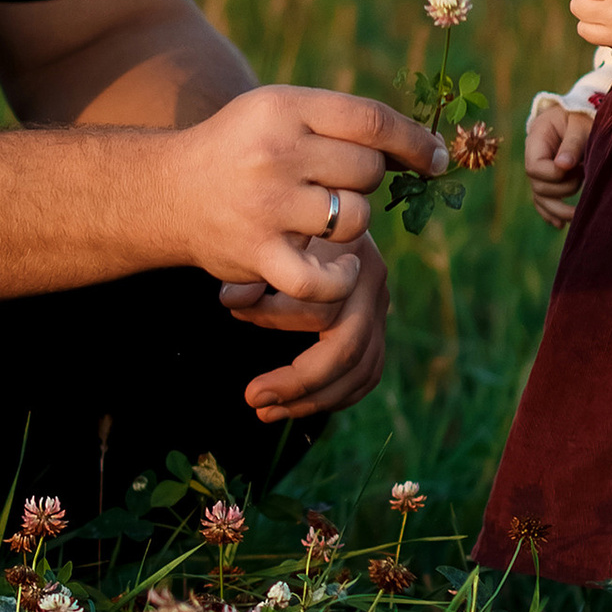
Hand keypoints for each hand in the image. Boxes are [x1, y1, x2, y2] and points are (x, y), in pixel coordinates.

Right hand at [169, 85, 438, 427]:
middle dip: (364, 181)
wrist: (168, 191)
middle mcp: (276, 152)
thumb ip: (342, 121)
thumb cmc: (242, 147)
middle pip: (368, 171)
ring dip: (350, 225)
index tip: (434, 158)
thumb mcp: (280, 111)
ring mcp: (267, 206)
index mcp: (285, 107)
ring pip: (355, 220)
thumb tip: (422, 147)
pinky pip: (324, 278)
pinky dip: (340, 277)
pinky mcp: (259, 254)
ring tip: (320, 219)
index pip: (372, 120)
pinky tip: (338, 267)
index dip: (414, 141)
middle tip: (334, 185)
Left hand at [219, 232, 393, 421]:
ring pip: (362, 370)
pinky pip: (367, 372)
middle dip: (299, 382)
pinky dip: (336, 395)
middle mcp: (372, 282)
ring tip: (268, 410)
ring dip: (315, 398)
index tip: (232, 313)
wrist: (308, 201)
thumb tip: (230, 301)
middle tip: (253, 398)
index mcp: (349, 254)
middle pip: (348, 348)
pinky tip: (300, 405)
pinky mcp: (377, 325)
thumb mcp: (264, 233)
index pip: (321, 307)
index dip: (274, 318)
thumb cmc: (278, 218)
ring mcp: (380, 306)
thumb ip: (250, 268)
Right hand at [524, 98, 591, 229]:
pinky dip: (551, 213)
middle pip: (537, 186)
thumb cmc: (581, 116)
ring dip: (558, 209)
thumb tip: (563, 166)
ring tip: (578, 215)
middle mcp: (534, 157)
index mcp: (536, 139)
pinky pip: (543, 201)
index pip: (534, 167)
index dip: (553, 174)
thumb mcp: (580, 124)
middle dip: (562, 189)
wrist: (581, 114)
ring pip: (540, 198)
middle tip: (584, 175)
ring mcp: (540, 171)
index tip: (576, 168)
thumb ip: (572, 144)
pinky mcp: (549, 180)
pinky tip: (561, 224)